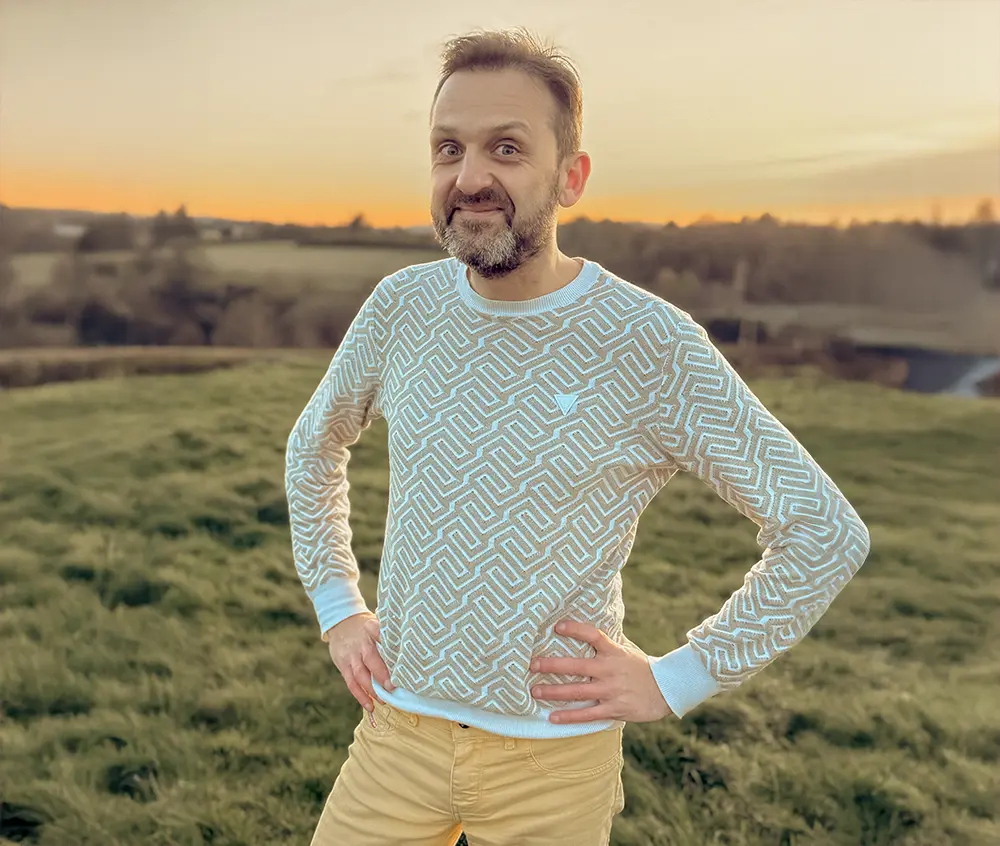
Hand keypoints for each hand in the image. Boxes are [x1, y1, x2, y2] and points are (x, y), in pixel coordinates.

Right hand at [325, 611, 395, 713]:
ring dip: (372, 689)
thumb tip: (413, 645)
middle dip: (381, 674)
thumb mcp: (377, 623)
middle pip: (370, 658)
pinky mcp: (343, 666)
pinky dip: (360, 696)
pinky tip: (370, 706)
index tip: (402, 659)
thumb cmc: (366, 627)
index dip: (390, 647)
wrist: (340, 624)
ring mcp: (350, 656)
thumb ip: (390, 634)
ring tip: (384, 700)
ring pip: (360, 674)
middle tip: (392, 687)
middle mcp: (360, 644)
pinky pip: (351, 683)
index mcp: (371, 629)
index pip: (381, 636)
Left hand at [530, 620, 674, 723]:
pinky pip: (588, 714)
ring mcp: (611, 690)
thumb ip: (607, 643)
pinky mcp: (614, 708)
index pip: (593, 635)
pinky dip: (569, 716)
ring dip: (554, 692)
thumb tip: (588, 627)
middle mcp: (610, 670)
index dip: (576, 630)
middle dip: (552, 665)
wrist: (666, 690)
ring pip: (578, 691)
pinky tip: (553, 717)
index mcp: (614, 652)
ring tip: (535, 691)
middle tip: (532, 664)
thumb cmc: (641, 668)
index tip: (558, 626)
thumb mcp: (626, 650)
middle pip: (577, 666)